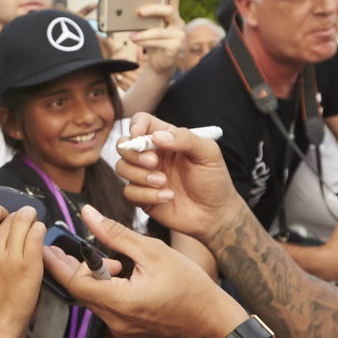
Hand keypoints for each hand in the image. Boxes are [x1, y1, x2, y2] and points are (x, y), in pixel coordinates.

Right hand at [0, 202, 44, 335]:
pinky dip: (40, 232)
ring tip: (33, 232)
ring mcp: (12, 255)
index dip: (3, 213)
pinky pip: (38, 234)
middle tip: (25, 230)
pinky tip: (39, 241)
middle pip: (12, 216)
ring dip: (33, 223)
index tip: (7, 223)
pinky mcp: (30, 265)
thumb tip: (1, 226)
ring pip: (27, 220)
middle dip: (20, 219)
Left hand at [44, 204, 246, 337]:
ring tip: (109, 259)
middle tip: (61, 247)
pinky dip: (105, 287)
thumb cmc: (190, 286)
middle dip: (71, 267)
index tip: (45, 246)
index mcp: (120, 301)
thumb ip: (116, 234)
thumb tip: (88, 214)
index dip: (57, 263)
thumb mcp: (153, 251)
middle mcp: (115, 320)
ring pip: (92, 299)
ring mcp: (121, 328)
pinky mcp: (127, 329)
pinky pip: (105, 306)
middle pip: (79, 291)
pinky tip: (120, 273)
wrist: (212, 320)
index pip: (74, 283)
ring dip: (92, 277)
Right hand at [111, 115, 244, 240]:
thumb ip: (185, 139)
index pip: (142, 122)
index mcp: (167, 138)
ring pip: (122, 167)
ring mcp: (146, 176)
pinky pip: (129, 192)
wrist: (216, 214)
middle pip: (124, 144)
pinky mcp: (143, 197)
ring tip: (164, 182)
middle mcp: (153, 155)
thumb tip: (157, 137)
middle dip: (134, 154)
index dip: (136, 125)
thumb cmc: (214, 180)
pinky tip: (168, 197)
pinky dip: (146, 194)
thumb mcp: (208, 153)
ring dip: (140, 175)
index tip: (139, 136)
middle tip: (154, 163)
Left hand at [130, 0, 183, 75]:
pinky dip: (145, 42)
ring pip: (160, 30)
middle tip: (140, 11)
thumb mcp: (147, 27)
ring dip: (144, 33)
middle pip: (169, 10)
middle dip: (154, 9)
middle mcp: (178, 22)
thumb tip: (124, 13)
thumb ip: (142, 19)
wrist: (160, 62)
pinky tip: (136, 42)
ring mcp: (178, 34)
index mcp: (172, 13)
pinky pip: (158, 42)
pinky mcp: (175, 46)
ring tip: (131, 35)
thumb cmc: (152, 40)